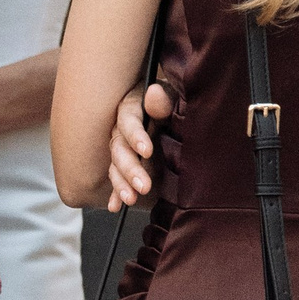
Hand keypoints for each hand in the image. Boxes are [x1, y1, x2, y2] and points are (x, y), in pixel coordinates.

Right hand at [107, 79, 170, 210]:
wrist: (183, 119)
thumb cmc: (179, 105)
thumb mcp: (175, 99)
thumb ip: (164, 101)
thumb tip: (154, 92)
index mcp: (133, 108)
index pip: (129, 121)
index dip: (135, 136)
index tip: (147, 151)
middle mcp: (124, 129)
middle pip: (119, 148)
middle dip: (130, 169)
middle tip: (143, 186)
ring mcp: (125, 149)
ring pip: (116, 166)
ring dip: (121, 184)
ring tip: (131, 199)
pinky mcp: (129, 167)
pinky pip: (119, 181)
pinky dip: (116, 194)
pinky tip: (115, 206)